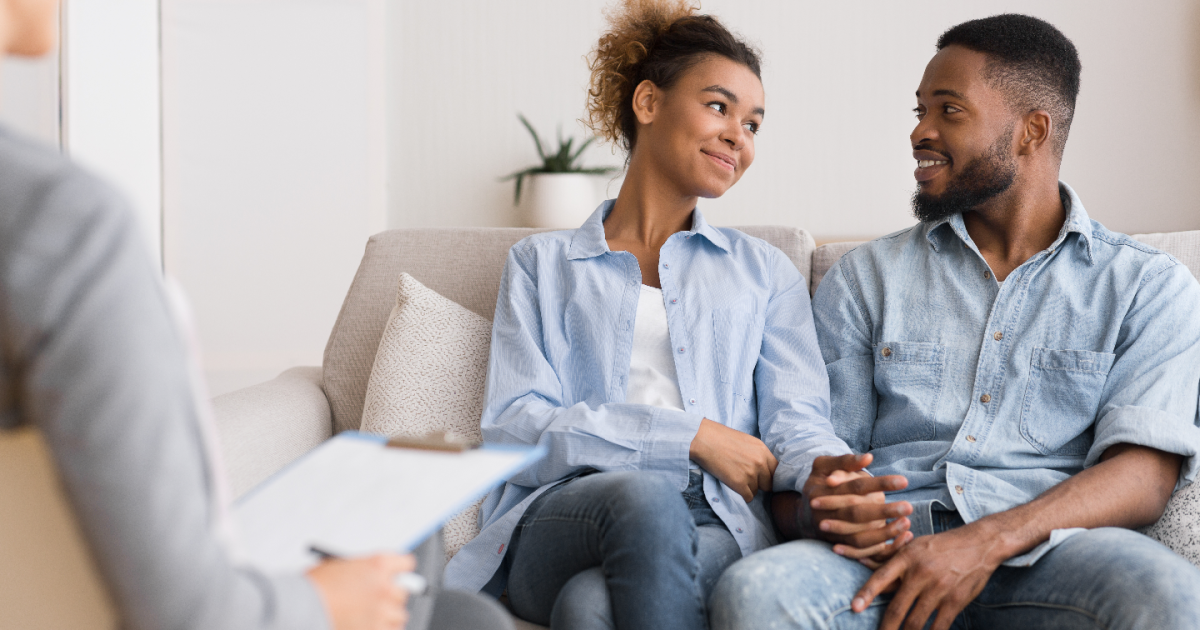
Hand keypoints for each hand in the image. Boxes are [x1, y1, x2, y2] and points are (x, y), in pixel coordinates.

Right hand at [308, 553, 415, 629]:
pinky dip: (383, 629)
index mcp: (378, 564)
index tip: (396, 576)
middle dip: (390, 596)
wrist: (302, 606)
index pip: (406, 563)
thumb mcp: (341, 567)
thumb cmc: (315, 586)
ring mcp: (382, 610)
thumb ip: (363, 572)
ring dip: (388, 616)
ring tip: (371, 616)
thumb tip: (374, 580)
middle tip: (378, 600)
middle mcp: (385, 586)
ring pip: (400, 615)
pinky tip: (370, 626)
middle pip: (402, 592)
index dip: (400, 570)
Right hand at [690, 418, 777, 501]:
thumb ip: (759, 455)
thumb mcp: (748, 442)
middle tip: (747, 479)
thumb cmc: (722, 438)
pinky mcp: (739, 484)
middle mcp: (760, 462)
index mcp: (763, 450)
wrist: (704, 440)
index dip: (770, 476)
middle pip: (769, 483)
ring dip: (748, 488)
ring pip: (757, 491)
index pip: (777, 471)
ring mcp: (750, 474)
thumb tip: (765, 469)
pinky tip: (733, 485)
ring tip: (735, 477)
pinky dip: (742, 494)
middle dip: (760, 483)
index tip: (764, 478)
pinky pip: (748, 497)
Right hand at [803, 454, 912, 563]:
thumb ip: (845, 461)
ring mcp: (832, 533)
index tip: (904, 481)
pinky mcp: (840, 545)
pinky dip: (880, 548)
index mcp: (822, 491)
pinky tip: (900, 539)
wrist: (806, 513)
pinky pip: (861, 552)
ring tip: (906, 524)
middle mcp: (826, 514)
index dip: (879, 483)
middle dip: (884, 511)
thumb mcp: (823, 466)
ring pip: (859, 537)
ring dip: (885, 533)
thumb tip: (869, 458)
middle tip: (909, 507)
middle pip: (857, 513)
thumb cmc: (820, 483)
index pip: (855, 487)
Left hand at [852, 522, 1006, 629]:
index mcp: (907, 557)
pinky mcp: (955, 600)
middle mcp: (921, 573)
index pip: (881, 577)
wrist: (979, 544)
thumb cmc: (941, 546)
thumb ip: (896, 564)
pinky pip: (938, 626)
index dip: (866, 593)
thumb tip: (874, 578)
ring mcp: (939, 588)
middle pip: (897, 608)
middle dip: (885, 627)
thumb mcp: (916, 547)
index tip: (854, 608)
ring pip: (915, 621)